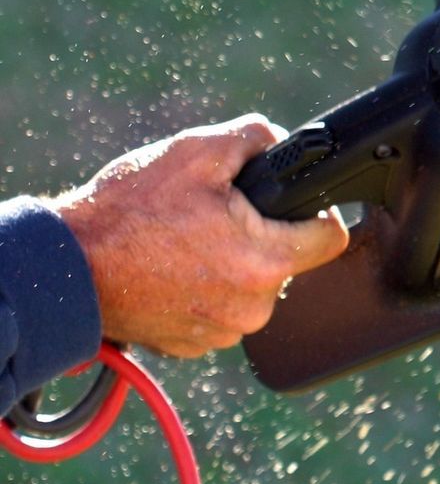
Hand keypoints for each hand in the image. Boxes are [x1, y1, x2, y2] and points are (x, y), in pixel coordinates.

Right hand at [51, 116, 349, 358]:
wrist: (65, 267)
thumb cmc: (127, 211)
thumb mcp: (198, 151)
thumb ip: (258, 138)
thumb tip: (284, 143)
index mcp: (264, 263)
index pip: (330, 238)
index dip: (316, 211)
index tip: (292, 203)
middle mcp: (251, 309)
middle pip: (287, 261)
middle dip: (262, 234)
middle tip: (216, 216)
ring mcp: (221, 333)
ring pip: (252, 286)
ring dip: (231, 263)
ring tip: (186, 241)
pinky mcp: (192, 346)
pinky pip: (219, 309)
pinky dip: (204, 289)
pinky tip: (172, 268)